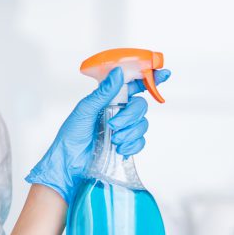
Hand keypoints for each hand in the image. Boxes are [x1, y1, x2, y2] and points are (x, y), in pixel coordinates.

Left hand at [25, 67, 171, 204]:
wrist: (70, 162)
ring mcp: (123, 128)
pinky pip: (140, 141)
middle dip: (130, 116)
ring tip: (113, 139)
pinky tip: (120, 149)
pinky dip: (132, 145)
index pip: (132, 85)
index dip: (149, 78)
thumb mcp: (85, 110)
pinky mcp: (126, 144)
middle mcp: (117, 112)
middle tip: (113, 125)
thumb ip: (103, 92)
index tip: (163, 73)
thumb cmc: (71, 135)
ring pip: (142, 124)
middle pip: (140, 106)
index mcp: (108, 100)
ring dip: (129, 132)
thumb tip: (118, 71)